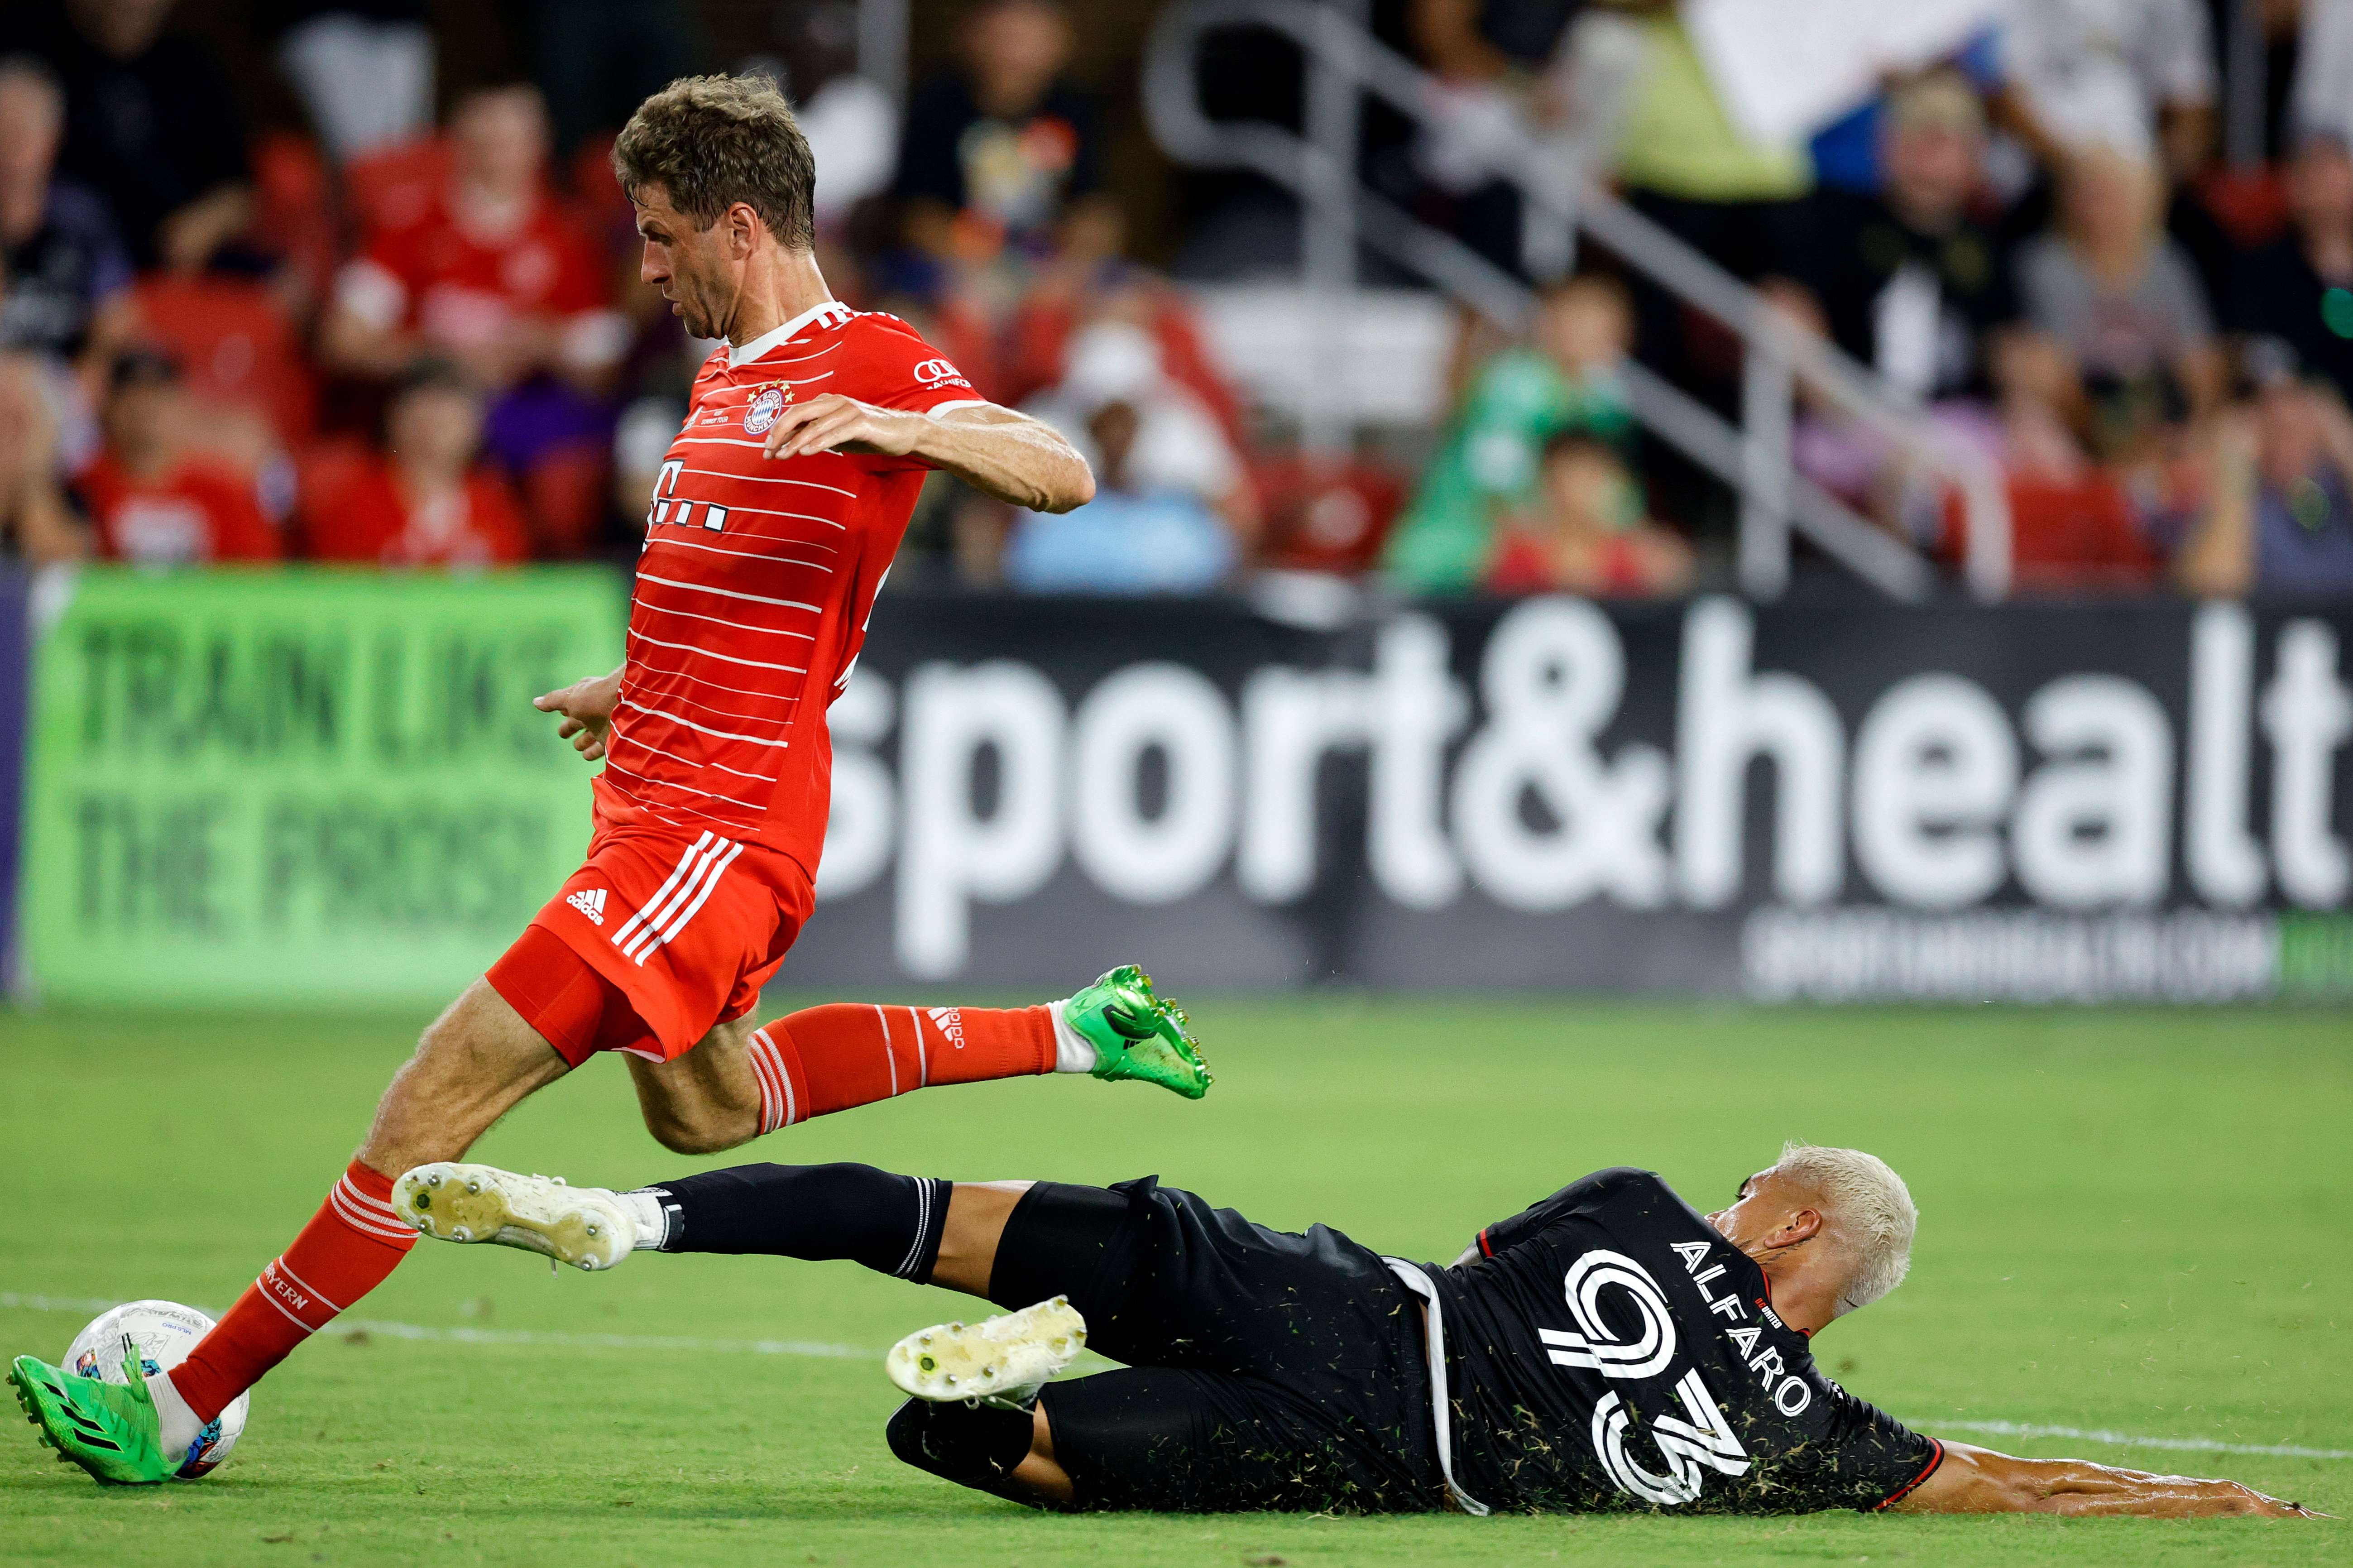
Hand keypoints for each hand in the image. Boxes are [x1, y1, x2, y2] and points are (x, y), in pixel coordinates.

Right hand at [534, 671, 621, 760]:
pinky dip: (593, 753)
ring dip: (584, 742)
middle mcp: (596, 711)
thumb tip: (535, 702)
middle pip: (580, 722)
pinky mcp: (613, 741)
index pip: (572, 705)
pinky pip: (601, 749)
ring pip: (591, 736)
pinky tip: (587, 756)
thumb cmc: (596, 697)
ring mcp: (605, 726)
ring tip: (578, 747)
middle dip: (571, 727)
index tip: (561, 713)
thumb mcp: (570, 697)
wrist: (628, 706)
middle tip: (563, 734)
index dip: (565, 709)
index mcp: (586, 697)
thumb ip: (554, 700)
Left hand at [762, 393, 923, 460]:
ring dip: (796, 441)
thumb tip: (790, 444)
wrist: (903, 432)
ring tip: (783, 455)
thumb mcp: (837, 435)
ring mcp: (849, 411)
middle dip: (780, 432)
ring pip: (815, 425)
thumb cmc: (868, 434)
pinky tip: (805, 451)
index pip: (795, 414)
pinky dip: (818, 442)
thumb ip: (816, 435)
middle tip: (768, 451)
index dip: (778, 430)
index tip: (767, 449)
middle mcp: (835, 403)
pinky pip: (835, 433)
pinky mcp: (862, 423)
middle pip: (799, 413)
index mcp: (827, 403)